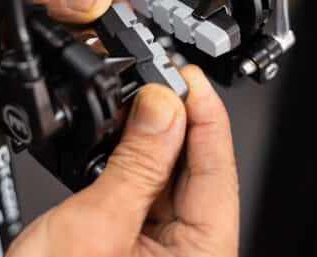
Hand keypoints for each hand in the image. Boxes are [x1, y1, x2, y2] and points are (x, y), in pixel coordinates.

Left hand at [0, 0, 115, 79]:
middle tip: (109, 47)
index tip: (120, 19)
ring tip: (84, 65)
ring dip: (68, 59)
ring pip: (52, 50)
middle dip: (92, 33)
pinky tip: (50, 81)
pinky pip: (23, 77)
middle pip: (71, 17)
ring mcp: (1, 33)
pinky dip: (38, 83)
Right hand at [8, 65, 238, 256]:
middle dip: (176, 124)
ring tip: (137, 103)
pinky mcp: (135, 246)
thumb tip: (162, 107)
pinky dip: (133, 163)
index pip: (218, 175)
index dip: (206, 117)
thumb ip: (136, 163)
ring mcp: (162, 254)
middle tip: (158, 81)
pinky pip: (145, 194)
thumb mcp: (97, 225)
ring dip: (152, 141)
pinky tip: (122, 138)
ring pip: (169, 181)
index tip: (190, 78)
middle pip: (196, 175)